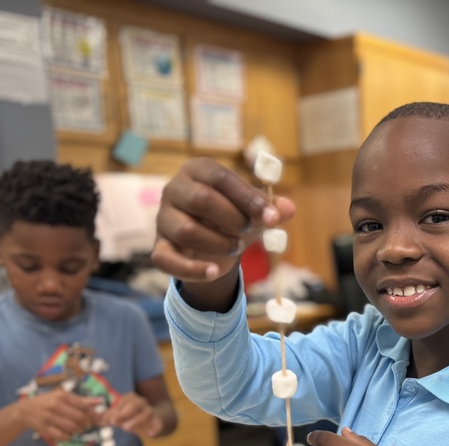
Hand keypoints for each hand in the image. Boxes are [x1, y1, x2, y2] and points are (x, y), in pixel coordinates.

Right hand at [16, 390, 101, 442]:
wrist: (24, 410)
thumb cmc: (47, 401)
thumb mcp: (62, 396)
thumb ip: (81, 400)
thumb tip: (100, 401)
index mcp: (61, 395)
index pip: (83, 405)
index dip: (93, 413)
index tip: (98, 418)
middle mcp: (55, 405)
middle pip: (79, 417)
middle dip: (88, 423)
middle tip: (89, 425)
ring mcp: (49, 417)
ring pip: (71, 427)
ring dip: (79, 430)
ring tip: (80, 429)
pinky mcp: (44, 428)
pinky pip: (62, 435)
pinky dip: (69, 436)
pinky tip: (70, 434)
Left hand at [101, 393, 162, 437]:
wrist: (156, 419)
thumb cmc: (134, 416)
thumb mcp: (122, 415)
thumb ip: (112, 417)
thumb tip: (100, 421)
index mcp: (133, 399)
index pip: (124, 401)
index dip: (115, 410)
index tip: (107, 420)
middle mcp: (143, 403)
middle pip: (134, 405)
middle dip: (123, 413)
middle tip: (113, 422)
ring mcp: (152, 412)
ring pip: (146, 413)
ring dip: (135, 420)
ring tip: (125, 428)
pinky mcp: (159, 422)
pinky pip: (158, 424)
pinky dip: (155, 428)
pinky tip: (149, 434)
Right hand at [152, 158, 296, 282]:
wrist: (210, 243)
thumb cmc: (231, 216)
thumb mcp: (253, 210)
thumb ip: (270, 208)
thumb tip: (288, 208)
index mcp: (199, 171)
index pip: (222, 178)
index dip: (249, 198)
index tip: (272, 218)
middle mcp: (175, 189)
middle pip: (201, 200)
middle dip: (233, 218)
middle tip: (250, 230)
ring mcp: (164, 219)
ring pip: (187, 231)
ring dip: (219, 243)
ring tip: (237, 248)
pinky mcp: (159, 248)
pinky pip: (166, 260)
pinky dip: (192, 269)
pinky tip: (213, 272)